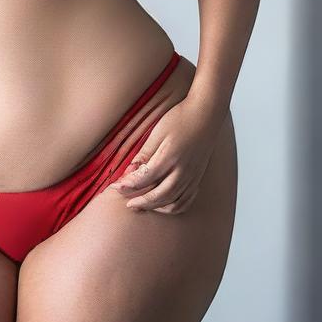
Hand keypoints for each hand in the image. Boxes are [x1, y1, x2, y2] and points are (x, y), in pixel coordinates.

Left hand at [108, 98, 220, 214]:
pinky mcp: (198, 178)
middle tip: (127, 204)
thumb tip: (129, 171)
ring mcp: (192, 177)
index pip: (145, 179)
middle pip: (159, 196)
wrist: (206, 114)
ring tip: (142, 205)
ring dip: (155, 207)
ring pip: (172, 202)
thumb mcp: (158, 132)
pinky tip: (163, 205)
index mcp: (170, 157)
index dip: (129, 185)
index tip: (115, 187)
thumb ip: (144, 154)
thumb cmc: (180, 118)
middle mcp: (183, 171)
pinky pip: (186, 201)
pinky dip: (173, 207)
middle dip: (141, 202)